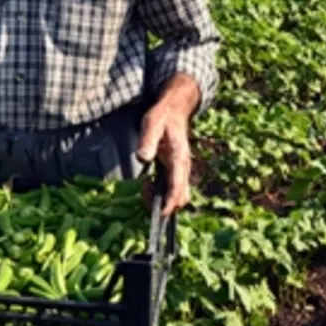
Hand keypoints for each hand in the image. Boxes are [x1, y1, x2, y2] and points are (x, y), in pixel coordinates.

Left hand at [136, 75, 200, 216]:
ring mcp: (181, 172)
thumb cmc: (162, 117)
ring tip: (145, 185)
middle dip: (163, 205)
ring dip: (161, 200)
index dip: (169, 205)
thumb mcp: (151, 124)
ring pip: (178, 197)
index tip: (158, 215)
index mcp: (179, 159)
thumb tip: (142, 158)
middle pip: (180, 199)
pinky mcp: (176, 172)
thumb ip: (147, 141)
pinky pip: (173, 192)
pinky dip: (161, 195)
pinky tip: (148, 183)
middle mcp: (183, 168)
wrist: (174, 110)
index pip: (177, 189)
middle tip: (144, 189)